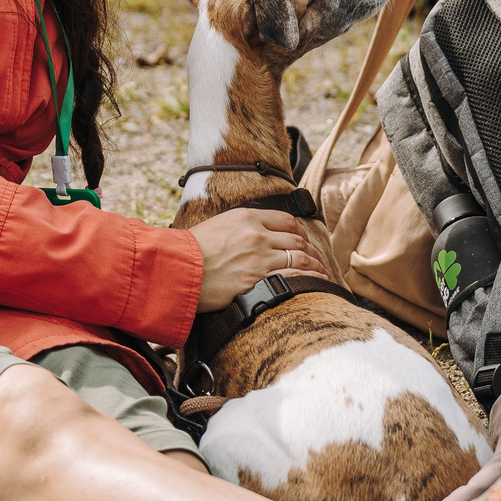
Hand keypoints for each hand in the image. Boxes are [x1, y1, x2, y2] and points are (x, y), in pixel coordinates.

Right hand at [188, 206, 320, 311]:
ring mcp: (259, 256)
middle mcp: (257, 234)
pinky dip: (309, 279)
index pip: (285, 220)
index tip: (303, 240)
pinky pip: (292, 276)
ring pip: (300, 257)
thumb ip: (239, 228)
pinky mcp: (258, 278)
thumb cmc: (190, 250)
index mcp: (247, 216)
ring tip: (323, 272)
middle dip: (311, 250)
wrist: (177, 268)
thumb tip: (252, 235)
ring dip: (315, 265)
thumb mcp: (217, 226)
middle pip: (296, 239)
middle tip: (318, 258)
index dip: (299, 231)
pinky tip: (316, 283)